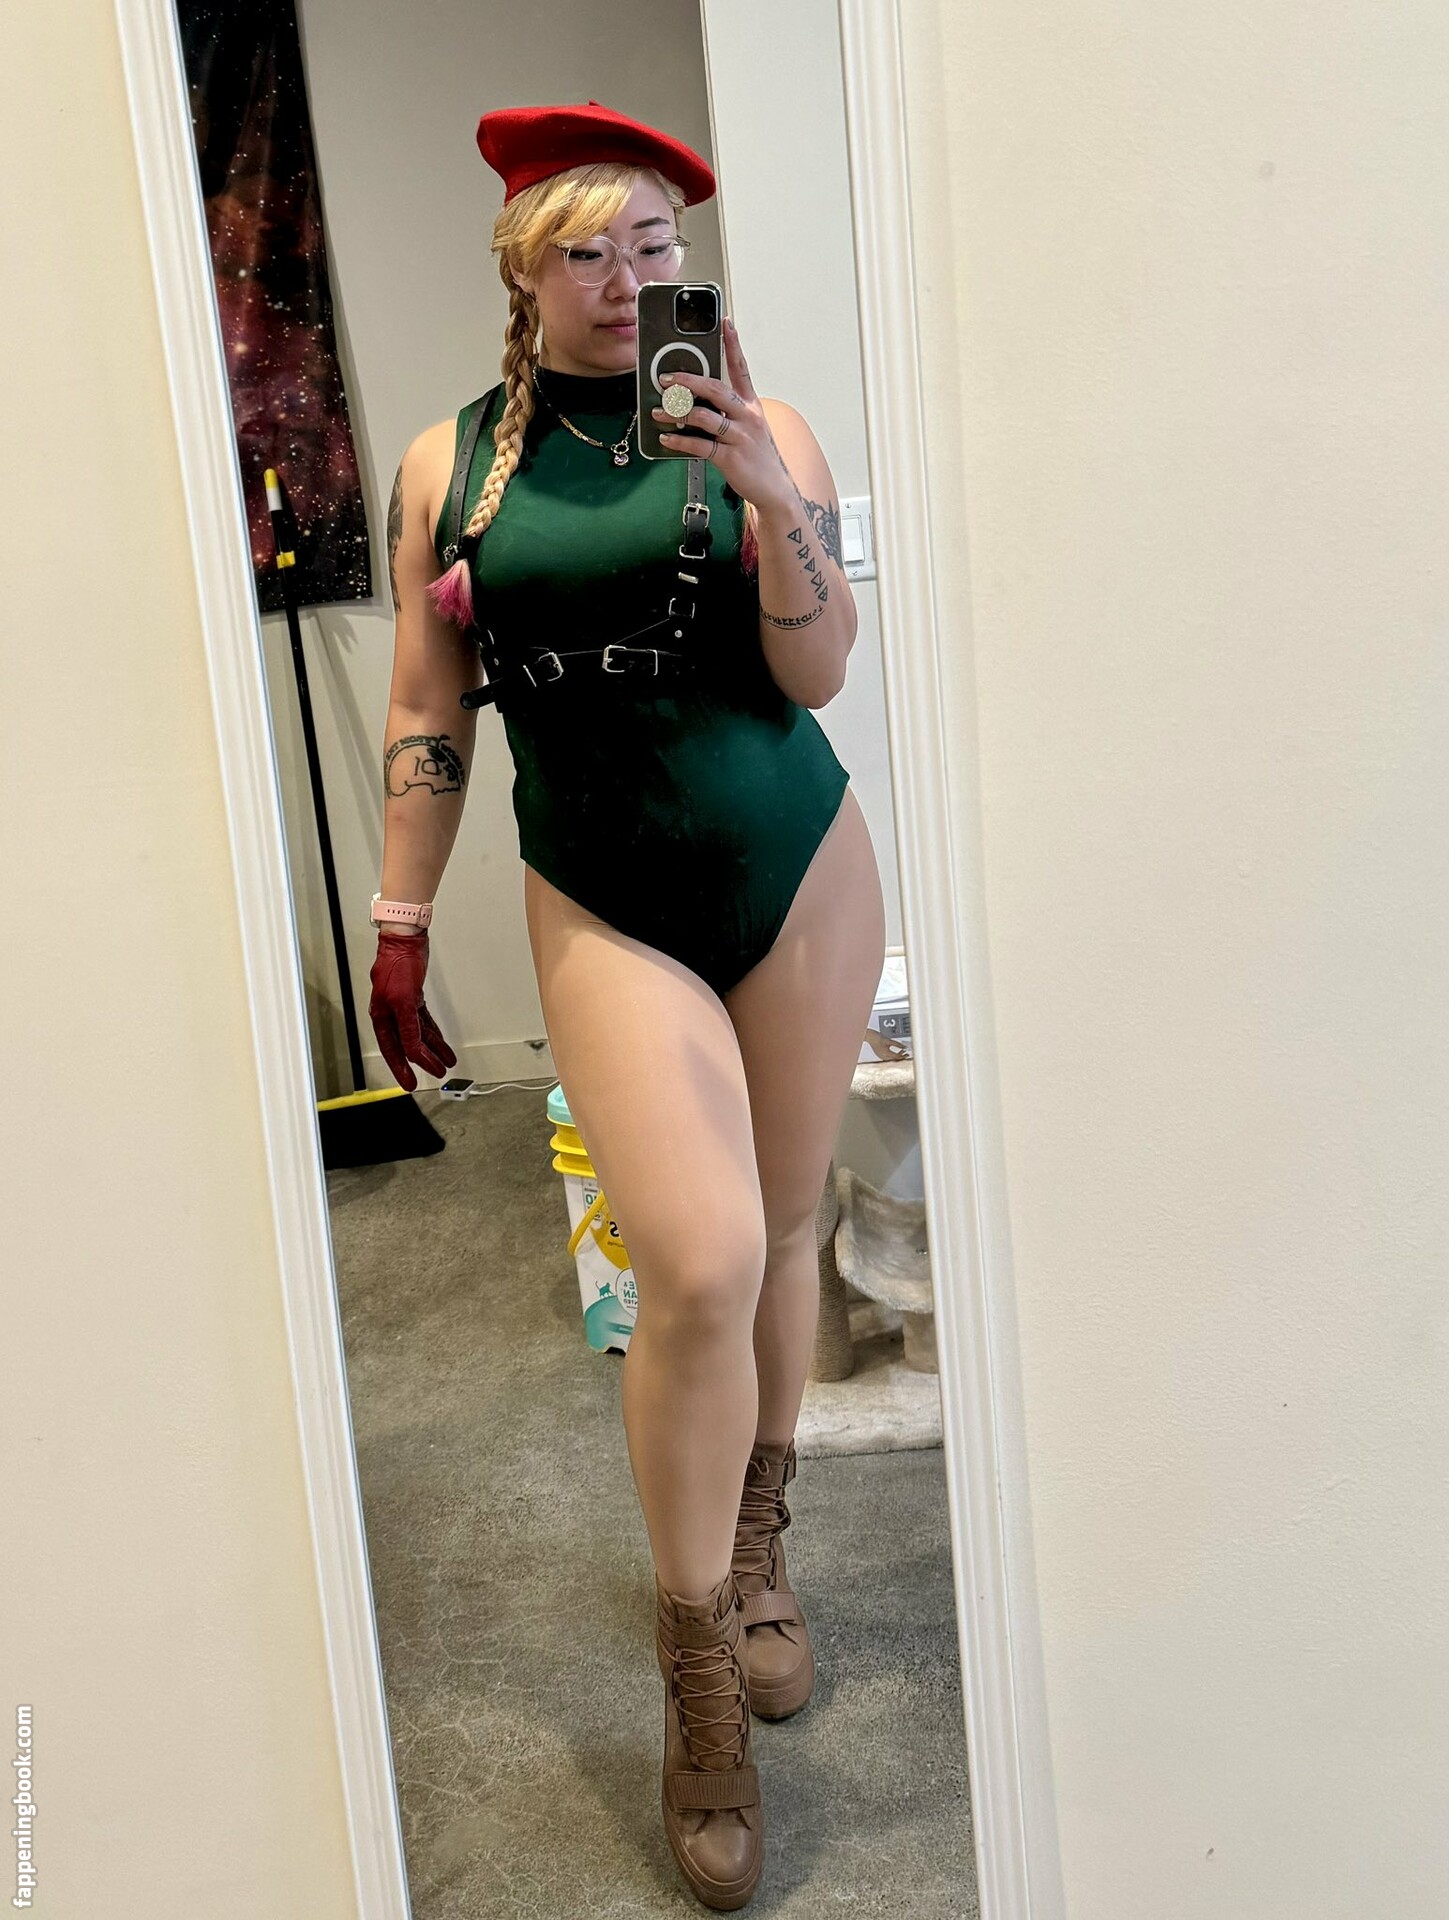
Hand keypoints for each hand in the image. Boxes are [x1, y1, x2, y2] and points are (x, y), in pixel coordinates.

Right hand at [367, 928, 456, 1091]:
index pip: (394, 1049)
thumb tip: (413, 1050)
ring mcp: (403, 1007)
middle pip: (407, 1045)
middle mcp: (391, 1014)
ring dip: (433, 1049)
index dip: (401, 1068)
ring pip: (419, 1035)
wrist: (406, 941)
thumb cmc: (397, 964)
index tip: (411, 1083)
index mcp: (382, 1016)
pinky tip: (442, 1044)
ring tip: (446, 1062)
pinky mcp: (414, 999)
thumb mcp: (404, 1000)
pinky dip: (434, 1034)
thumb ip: (408, 1027)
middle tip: (434, 1075)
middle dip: (422, 1061)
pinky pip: (424, 1023)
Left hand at [650, 316, 790, 512]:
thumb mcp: (747, 427)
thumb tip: (692, 401)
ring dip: (677, 412)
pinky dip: (680, 442)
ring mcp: (739, 437)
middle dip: (689, 380)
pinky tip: (666, 439)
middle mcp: (747, 416)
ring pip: (704, 416)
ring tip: (658, 411)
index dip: (733, 344)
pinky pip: (700, 446)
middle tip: (666, 378)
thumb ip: (724, 412)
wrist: (773, 489)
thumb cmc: (757, 456)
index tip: (725, 323)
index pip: (741, 368)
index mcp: (751, 405)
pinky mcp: (730, 458)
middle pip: (716, 388)